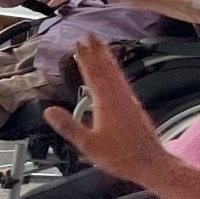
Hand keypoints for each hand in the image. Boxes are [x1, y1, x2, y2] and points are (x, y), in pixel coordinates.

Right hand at [41, 42, 174, 187]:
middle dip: (96, 51)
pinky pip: (123, 82)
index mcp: (105, 103)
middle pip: (105, 68)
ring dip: (107, 58)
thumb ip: (68, 126)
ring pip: (116, 73)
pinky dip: (116, 71)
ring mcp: (128, 100)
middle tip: (90, 35)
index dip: (84, 59)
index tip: (78, 44)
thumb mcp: (88, 144)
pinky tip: (115, 71)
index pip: (92, 75)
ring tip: (102, 46)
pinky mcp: (134, 106)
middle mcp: (118, 97)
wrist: (150, 163)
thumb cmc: (120, 156)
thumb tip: (49, 111)